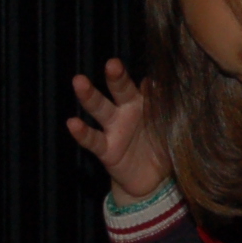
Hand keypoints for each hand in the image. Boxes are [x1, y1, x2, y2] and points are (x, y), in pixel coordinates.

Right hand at [67, 59, 168, 199]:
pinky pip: (93, 140)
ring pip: (100, 109)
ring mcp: (113, 130)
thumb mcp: (169, 126)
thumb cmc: (160, 145)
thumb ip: (164, 106)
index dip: (142, 77)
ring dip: (89, 96)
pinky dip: (82, 132)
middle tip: (112, 64)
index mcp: (141, 103)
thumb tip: (157, 82)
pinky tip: (72, 123)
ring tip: (80, 82)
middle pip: (119, 91)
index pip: (141, 85)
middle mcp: (125, 112)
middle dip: (115, 77)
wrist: (152, 179)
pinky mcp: (106, 150)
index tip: (146, 68)